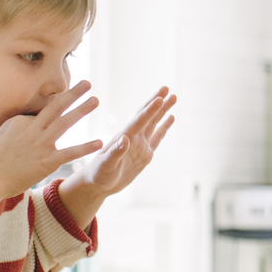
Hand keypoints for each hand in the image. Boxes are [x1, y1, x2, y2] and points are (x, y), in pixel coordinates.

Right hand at [0, 82, 102, 214]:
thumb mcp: (4, 134)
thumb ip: (20, 126)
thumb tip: (31, 120)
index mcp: (21, 122)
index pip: (42, 111)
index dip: (57, 102)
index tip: (70, 94)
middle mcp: (32, 130)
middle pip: (55, 107)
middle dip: (72, 94)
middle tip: (88, 83)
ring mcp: (40, 145)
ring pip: (64, 123)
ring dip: (81, 110)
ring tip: (96, 100)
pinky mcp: (46, 162)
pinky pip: (69, 153)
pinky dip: (85, 147)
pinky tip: (99, 142)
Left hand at [59, 88, 176, 228]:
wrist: (98, 184)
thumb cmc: (98, 175)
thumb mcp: (105, 165)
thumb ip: (115, 153)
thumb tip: (126, 139)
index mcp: (123, 138)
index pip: (139, 121)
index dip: (150, 110)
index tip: (160, 98)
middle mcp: (133, 137)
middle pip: (147, 116)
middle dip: (156, 102)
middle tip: (166, 88)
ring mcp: (140, 144)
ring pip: (154, 123)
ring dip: (163, 110)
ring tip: (173, 97)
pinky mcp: (145, 154)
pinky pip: (157, 137)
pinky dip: (164, 127)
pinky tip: (171, 118)